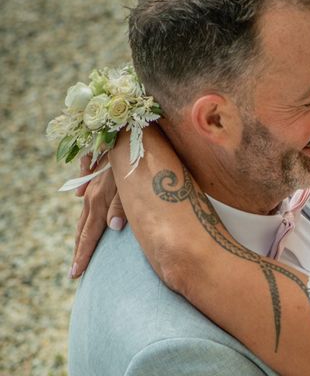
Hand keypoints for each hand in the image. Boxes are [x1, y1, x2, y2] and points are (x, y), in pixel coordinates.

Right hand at [70, 155, 126, 278]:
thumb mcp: (131, 184)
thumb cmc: (135, 160)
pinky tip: (80, 199)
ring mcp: (93, 185)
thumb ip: (123, 206)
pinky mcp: (96, 175)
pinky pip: (87, 193)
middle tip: (75, 270)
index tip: (76, 274)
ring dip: (82, 230)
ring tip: (80, 247)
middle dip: (80, 249)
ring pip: (84, 212)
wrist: (125, 133)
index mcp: (99, 202)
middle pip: (83, 228)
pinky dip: (85, 204)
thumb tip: (114, 228)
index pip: (89, 235)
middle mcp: (92, 196)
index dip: (83, 255)